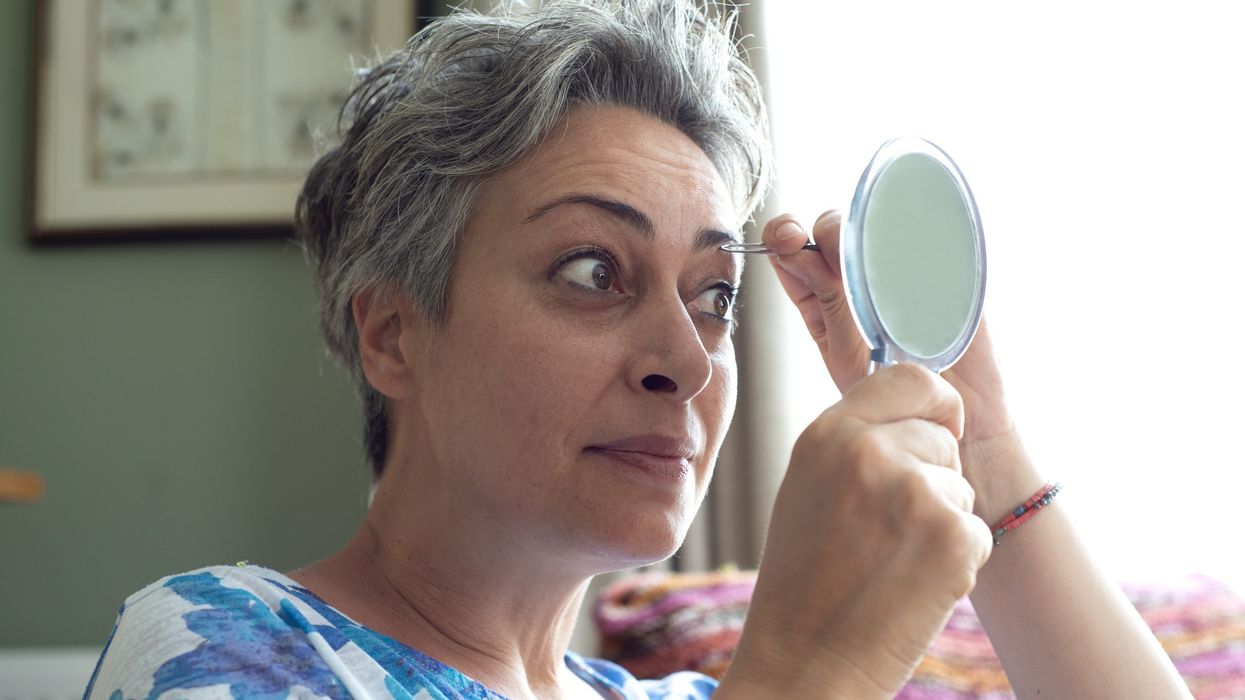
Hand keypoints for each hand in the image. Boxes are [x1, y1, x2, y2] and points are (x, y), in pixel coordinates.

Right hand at [722, 364, 992, 697]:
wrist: (804, 661)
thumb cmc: (803, 580)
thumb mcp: (808, 485)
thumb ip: (855, 441)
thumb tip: (921, 410)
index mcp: (826, 433)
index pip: (909, 377)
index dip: (931, 404)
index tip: (933, 428)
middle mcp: (868, 451)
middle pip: (942, 435)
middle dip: (932, 474)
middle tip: (887, 528)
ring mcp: (913, 491)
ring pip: (961, 485)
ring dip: (942, 520)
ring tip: (891, 560)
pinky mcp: (952, 536)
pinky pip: (977, 529)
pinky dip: (957, 560)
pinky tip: (912, 584)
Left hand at [760, 211, 1014, 445]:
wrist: (957, 416)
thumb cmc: (891, 393)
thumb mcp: (846, 352)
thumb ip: (825, 302)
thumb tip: (795, 252)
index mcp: (818, 295)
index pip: (789, 247)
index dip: (783, 234)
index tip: (788, 241)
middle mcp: (853, 274)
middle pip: (831, 225)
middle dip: (825, 231)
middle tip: (838, 262)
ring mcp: (897, 264)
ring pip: (874, 218)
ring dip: (869, 229)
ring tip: (876, 268)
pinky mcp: (943, 262)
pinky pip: (927, 227)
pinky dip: (916, 226)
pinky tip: (915, 254)